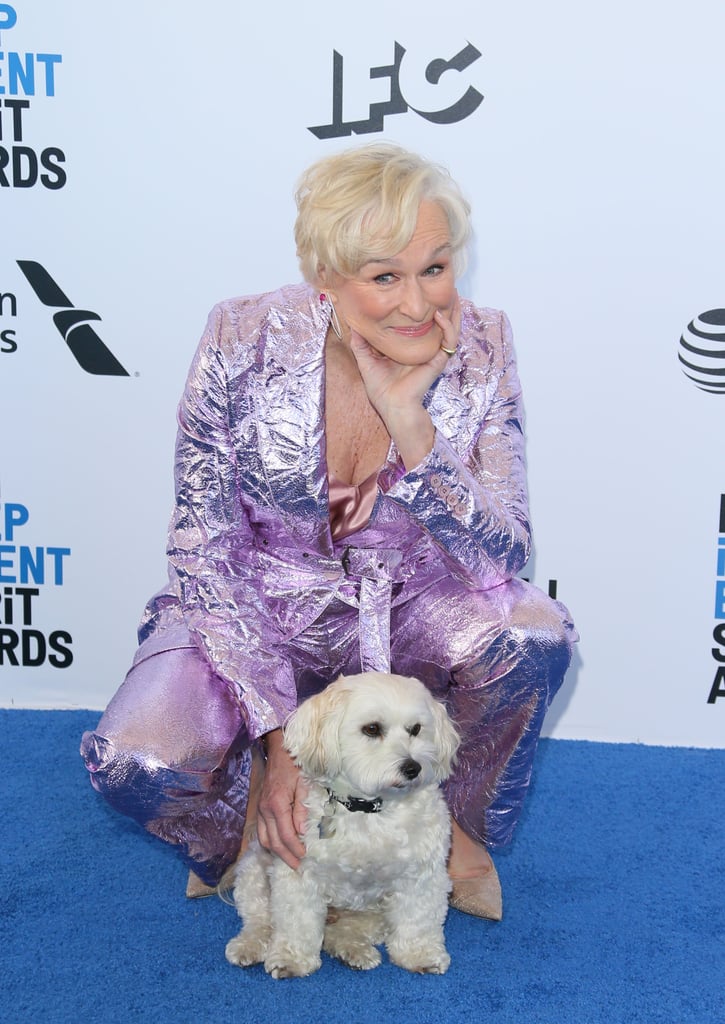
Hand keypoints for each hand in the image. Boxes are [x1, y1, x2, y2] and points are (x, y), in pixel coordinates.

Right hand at [256, 729, 307, 869]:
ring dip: (276, 853)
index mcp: (277, 804)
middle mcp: (264, 810)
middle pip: (273, 842)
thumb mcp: (304, 784)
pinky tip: (279, 847)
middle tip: (298, 868)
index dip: (296, 849)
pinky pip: (261, 831)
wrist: (279, 750)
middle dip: (286, 857)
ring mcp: (259, 809)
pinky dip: (269, 843)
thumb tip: (302, 831)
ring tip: (289, 861)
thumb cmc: (295, 765)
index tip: (305, 858)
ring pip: (264, 839)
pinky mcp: (259, 808)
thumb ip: (302, 809)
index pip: (286, 835)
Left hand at [349, 295, 460, 468]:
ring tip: (454, 293)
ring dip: (454, 311)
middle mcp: (425, 349)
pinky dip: (447, 327)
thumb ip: (360, 344)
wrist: (392, 405)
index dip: (426, 309)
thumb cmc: (381, 389)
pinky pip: (449, 340)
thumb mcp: (366, 361)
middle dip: (446, 305)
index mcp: (410, 348)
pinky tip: (440, 315)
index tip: (422, 292)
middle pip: (440, 323)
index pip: (422, 324)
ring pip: (450, 328)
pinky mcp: (438, 360)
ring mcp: (433, 353)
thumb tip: (353, 325)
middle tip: (446, 286)